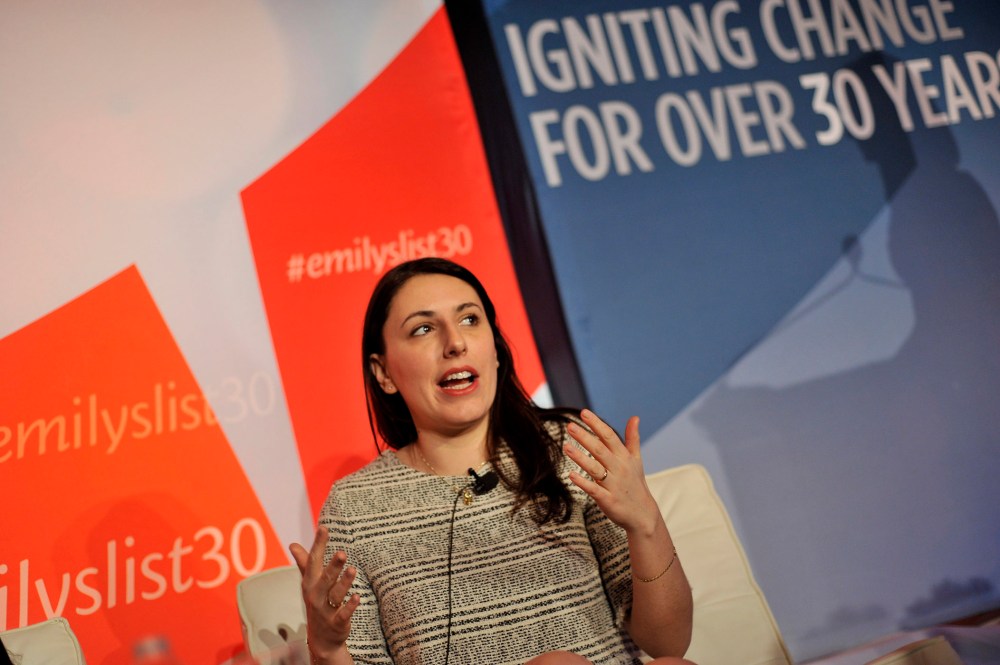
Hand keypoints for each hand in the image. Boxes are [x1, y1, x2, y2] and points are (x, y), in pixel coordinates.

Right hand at [289, 527, 360, 660]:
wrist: (321, 638)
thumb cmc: (317, 603)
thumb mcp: (309, 584)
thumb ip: (305, 563)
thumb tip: (293, 544)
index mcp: (310, 582)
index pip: (313, 561)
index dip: (318, 544)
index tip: (324, 528)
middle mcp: (316, 595)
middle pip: (325, 578)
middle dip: (333, 566)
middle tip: (342, 552)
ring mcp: (325, 610)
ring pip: (335, 594)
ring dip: (344, 583)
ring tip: (352, 570)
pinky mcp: (336, 622)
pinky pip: (343, 614)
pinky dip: (350, 606)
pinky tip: (358, 597)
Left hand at [564, 410, 660, 535]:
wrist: (642, 514)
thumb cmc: (635, 483)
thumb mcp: (636, 459)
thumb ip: (633, 438)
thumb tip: (635, 417)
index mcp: (624, 457)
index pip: (609, 436)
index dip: (596, 424)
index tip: (583, 412)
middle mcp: (619, 468)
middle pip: (600, 450)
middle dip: (584, 437)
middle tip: (569, 426)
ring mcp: (613, 485)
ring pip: (595, 469)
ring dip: (580, 457)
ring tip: (566, 447)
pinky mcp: (608, 500)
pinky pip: (594, 490)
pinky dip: (583, 483)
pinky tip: (571, 475)